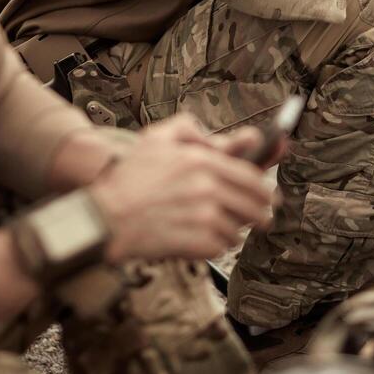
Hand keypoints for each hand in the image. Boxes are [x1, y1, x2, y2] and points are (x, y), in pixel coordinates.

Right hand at [90, 115, 274, 262]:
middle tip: (261, 218)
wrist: (104, 218)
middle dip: (260, 213)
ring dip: (234, 230)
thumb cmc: (127, 180)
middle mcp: (207, 186)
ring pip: (239, 227)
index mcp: (201, 159)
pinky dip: (216, 246)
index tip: (269, 196)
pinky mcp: (198, 242)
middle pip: (254, 204)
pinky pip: (222, 246)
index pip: (251, 175)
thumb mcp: (155, 138)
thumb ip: (188, 127)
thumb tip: (220, 137)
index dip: (264, 189)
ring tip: (218, 228)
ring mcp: (204, 215)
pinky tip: (203, 240)